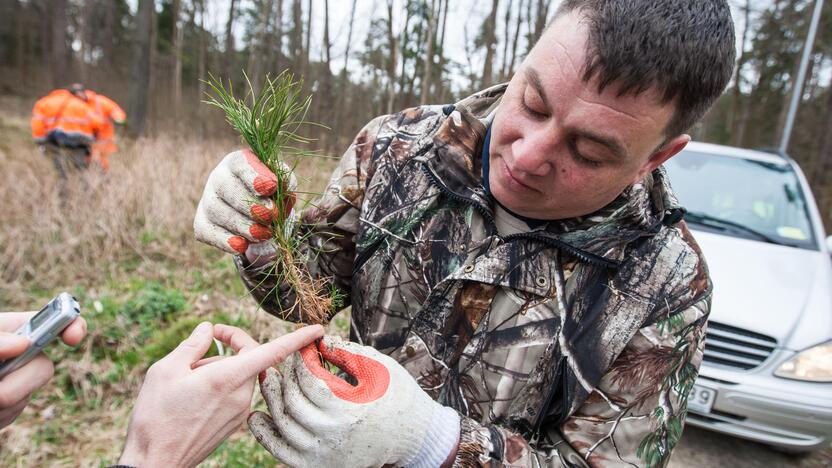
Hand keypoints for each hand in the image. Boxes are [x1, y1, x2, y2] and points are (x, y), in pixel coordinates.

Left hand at [0, 311, 86, 428]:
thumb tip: (24, 343)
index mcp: (15, 328)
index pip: (55, 321)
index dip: (73, 325)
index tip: (73, 339)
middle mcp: (20, 352)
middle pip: (44, 368)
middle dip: (20, 383)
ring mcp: (16, 379)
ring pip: (26, 395)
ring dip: (3, 402)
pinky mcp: (10, 403)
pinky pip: (14, 412)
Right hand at [118, 322, 323, 467]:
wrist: (154, 463)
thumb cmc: (155, 415)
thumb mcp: (165, 370)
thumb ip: (192, 345)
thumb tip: (208, 329)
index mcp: (227, 379)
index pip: (273, 352)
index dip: (297, 338)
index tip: (318, 329)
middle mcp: (241, 395)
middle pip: (251, 357)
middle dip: (234, 343)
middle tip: (209, 336)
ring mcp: (239, 412)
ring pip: (241, 375)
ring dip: (222, 366)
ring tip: (188, 375)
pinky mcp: (233, 423)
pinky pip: (235, 393)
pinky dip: (221, 384)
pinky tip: (194, 392)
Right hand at [194, 149, 296, 257]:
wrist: (260, 214)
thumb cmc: (271, 194)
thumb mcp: (283, 185)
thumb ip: (286, 182)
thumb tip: (284, 186)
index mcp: (238, 162)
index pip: (240, 163)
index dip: (254, 175)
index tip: (271, 187)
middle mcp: (218, 178)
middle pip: (225, 187)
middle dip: (248, 203)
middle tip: (271, 214)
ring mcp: (207, 200)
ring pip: (216, 211)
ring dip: (242, 225)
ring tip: (265, 233)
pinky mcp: (202, 223)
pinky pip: (206, 231)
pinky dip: (224, 240)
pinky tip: (241, 246)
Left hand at [249, 336, 460, 466]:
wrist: (413, 436)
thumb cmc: (398, 396)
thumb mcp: (379, 369)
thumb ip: (347, 353)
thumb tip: (319, 340)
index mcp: (348, 409)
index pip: (310, 380)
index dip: (302, 359)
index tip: (303, 347)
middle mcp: (331, 435)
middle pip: (293, 401)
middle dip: (286, 375)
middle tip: (287, 360)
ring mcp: (323, 454)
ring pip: (283, 424)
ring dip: (272, 399)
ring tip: (268, 379)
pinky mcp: (317, 466)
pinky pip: (282, 452)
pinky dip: (266, 434)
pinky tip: (258, 416)